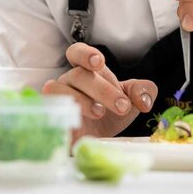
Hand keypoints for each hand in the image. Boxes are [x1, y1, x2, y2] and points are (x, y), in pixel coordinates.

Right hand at [42, 42, 156, 141]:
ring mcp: (57, 100)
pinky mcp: (52, 120)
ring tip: (100, 113)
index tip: (99, 62)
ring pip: (57, 90)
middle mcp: (69, 82)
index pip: (77, 53)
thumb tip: (144, 99)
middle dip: (102, 90)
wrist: (99, 141)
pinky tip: (79, 126)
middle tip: (123, 106)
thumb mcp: (132, 100)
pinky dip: (63, 117)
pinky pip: (48, 113)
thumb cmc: (111, 113)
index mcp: (87, 72)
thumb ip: (143, 92)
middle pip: (77, 75)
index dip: (85, 54)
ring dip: (81, 100)